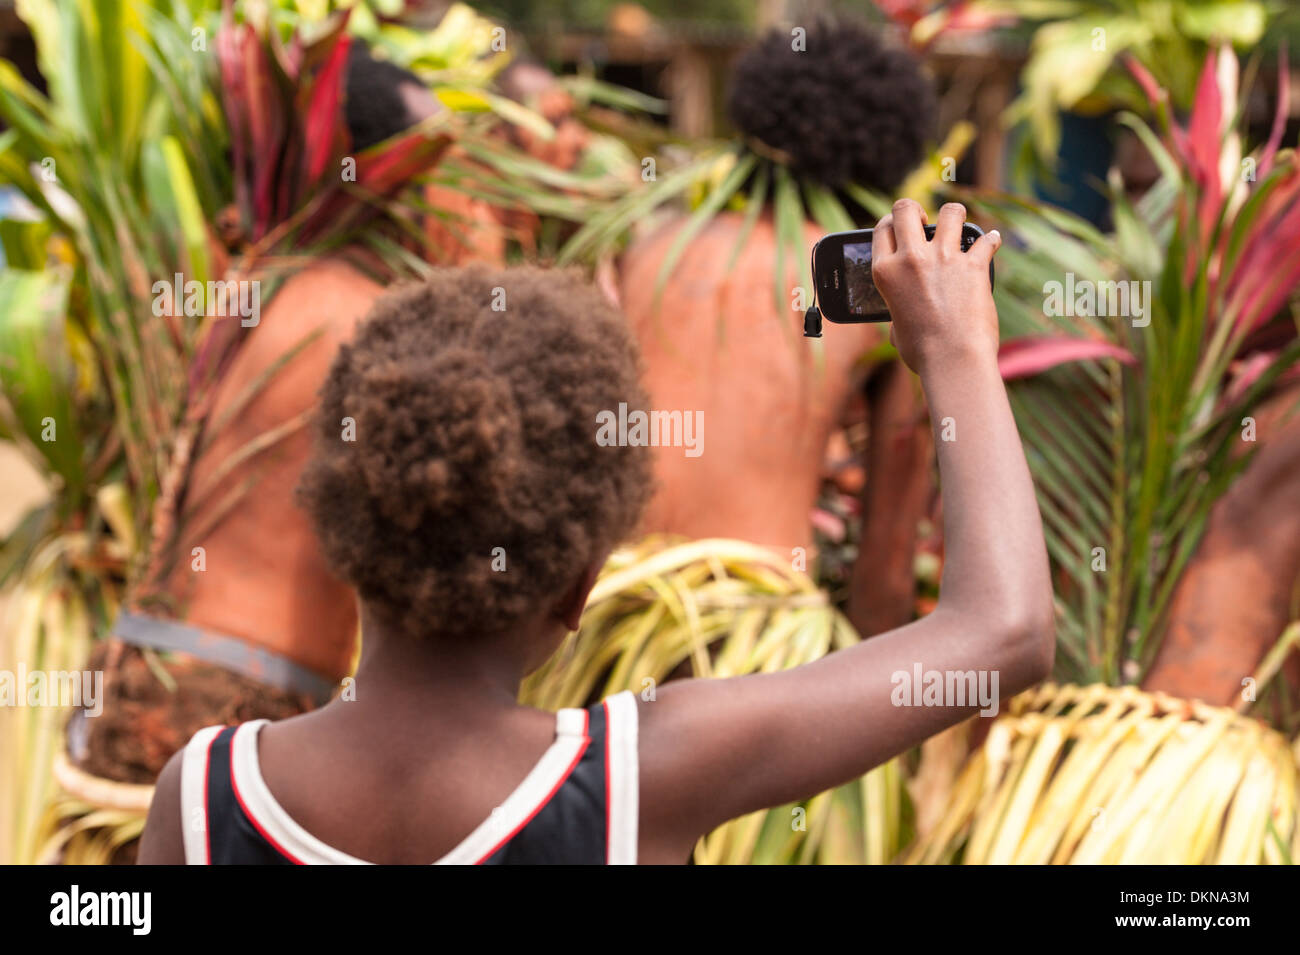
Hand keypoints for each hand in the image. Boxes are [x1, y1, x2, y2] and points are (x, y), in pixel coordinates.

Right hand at [871, 199, 1000, 375]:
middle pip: (906, 210)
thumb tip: (905, 316)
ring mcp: (944, 259)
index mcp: (885, 273)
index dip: (890, 223)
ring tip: (957, 225)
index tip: (901, 226)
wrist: (953, 361)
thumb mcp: (897, 327)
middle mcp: (911, 259)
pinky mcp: (973, 265)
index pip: (881, 230)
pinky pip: (986, 240)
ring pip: (950, 212)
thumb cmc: (922, 352)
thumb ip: (899, 310)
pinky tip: (993, 242)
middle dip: (915, 209)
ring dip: (954, 215)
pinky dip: (991, 240)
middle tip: (925, 221)